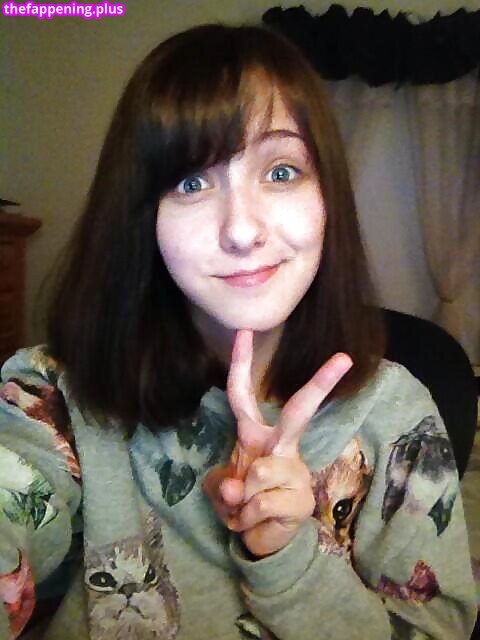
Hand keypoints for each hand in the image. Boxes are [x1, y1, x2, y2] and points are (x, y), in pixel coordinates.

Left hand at [203, 329, 352, 556]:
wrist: (263, 538)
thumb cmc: (243, 500)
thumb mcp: (223, 488)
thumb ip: (223, 485)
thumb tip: (236, 489)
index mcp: (256, 435)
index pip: (243, 395)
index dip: (240, 364)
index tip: (244, 330)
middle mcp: (280, 446)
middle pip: (297, 412)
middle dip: (319, 385)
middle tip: (344, 358)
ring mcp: (296, 470)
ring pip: (259, 472)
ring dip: (241, 500)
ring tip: (246, 509)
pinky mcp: (304, 498)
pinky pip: (263, 502)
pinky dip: (249, 518)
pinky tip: (257, 520)